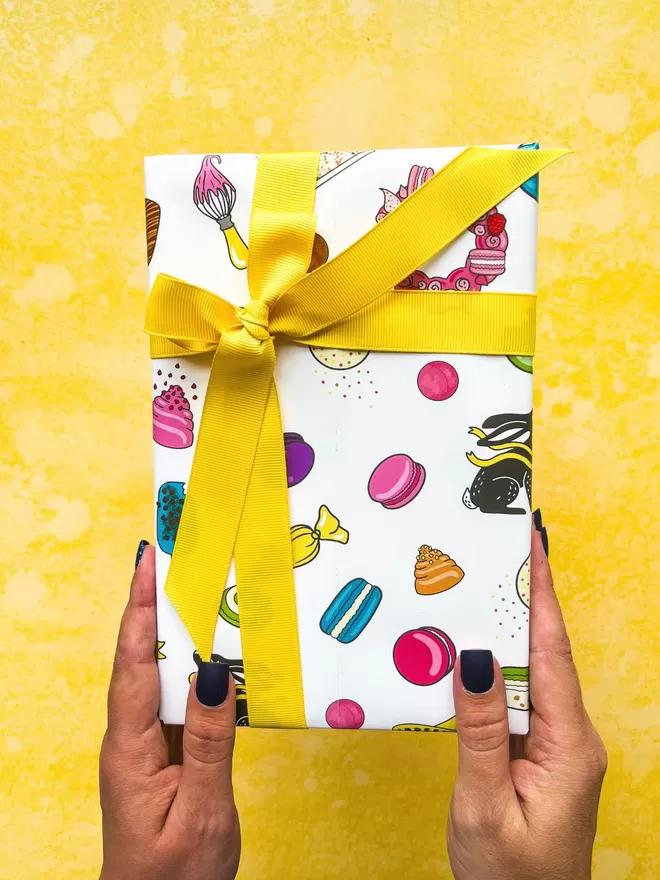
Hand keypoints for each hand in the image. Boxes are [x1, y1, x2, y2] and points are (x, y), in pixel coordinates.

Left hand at [99, 543, 240, 879]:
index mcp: (130, 747)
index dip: (138, 608)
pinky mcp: (165, 754)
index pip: (131, 662)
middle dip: (152, 604)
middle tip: (174, 556)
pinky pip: (177, 699)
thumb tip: (214, 671)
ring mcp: (146, 745)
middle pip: (139, 657)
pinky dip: (192, 668)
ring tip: (196, 589)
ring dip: (173, 631)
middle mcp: (131, 737)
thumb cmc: (174, 878)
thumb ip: (209, 742)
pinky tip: (214, 654)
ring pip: (158, 675)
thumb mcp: (200, 812)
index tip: (148, 560)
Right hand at [447, 518, 606, 879]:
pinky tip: (472, 652)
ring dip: (507, 630)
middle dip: (525, 597)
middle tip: (500, 549)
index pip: (553, 652)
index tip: (532, 545)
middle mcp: (571, 736)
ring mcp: (556, 745)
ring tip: (481, 586)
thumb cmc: (511, 879)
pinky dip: (495, 669)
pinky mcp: (537, 754)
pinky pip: (517, 699)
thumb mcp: (485, 804)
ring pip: (529, 673)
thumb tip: (473, 658)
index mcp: (569, 744)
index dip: (542, 594)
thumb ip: (480, 731)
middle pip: (544, 653)